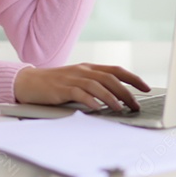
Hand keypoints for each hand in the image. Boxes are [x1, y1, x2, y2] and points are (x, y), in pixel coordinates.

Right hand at [13, 63, 150, 111]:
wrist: (29, 82)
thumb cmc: (56, 84)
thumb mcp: (78, 80)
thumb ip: (94, 84)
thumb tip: (118, 97)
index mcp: (89, 68)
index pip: (116, 70)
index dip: (133, 78)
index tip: (146, 88)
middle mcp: (83, 70)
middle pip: (110, 78)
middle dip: (126, 92)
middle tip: (136, 105)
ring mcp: (72, 78)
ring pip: (97, 85)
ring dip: (111, 97)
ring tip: (120, 108)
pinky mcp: (62, 89)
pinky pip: (79, 93)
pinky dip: (90, 100)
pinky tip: (97, 108)